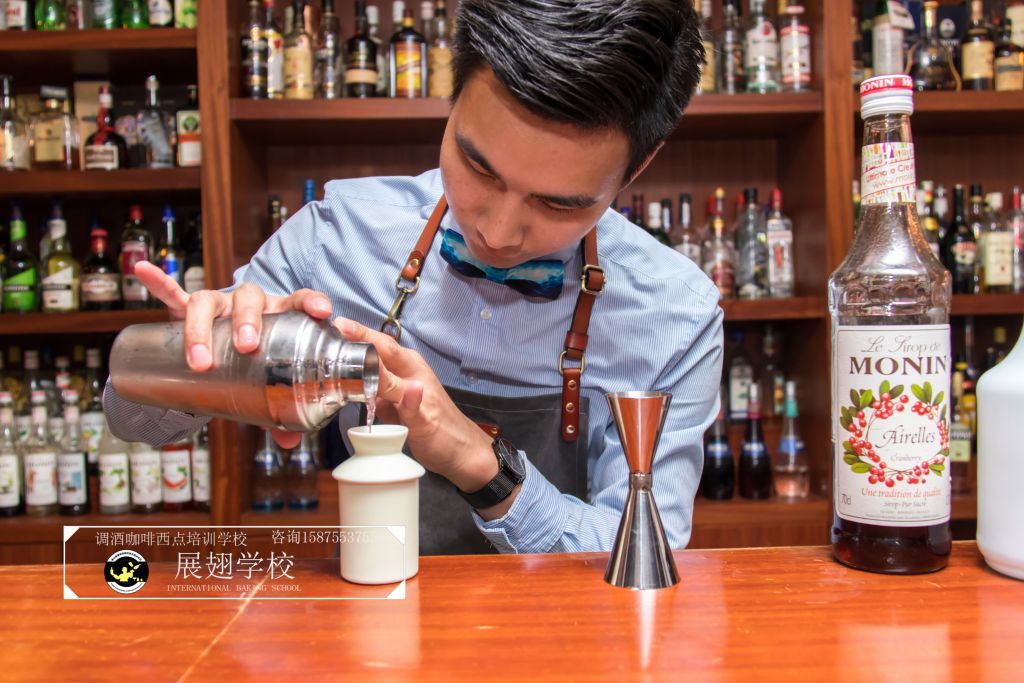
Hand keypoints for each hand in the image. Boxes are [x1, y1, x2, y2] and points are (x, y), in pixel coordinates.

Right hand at [134, 261, 332, 448]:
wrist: (225, 349)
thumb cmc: (257, 361)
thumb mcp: (271, 382)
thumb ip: (281, 408)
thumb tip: (290, 443)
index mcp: (279, 314)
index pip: (299, 299)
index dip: (311, 301)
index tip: (322, 311)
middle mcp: (250, 304)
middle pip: (249, 298)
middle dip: (247, 320)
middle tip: (246, 346)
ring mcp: (219, 304)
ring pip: (209, 302)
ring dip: (202, 327)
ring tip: (199, 359)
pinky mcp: (187, 308)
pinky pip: (173, 294)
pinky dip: (159, 282)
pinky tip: (143, 271)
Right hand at [334, 317, 499, 494]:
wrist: (458, 454)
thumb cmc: (445, 436)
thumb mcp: (422, 420)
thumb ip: (408, 401)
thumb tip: (406, 384)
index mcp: (412, 368)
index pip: (382, 345)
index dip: (359, 334)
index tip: (338, 325)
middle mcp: (404, 371)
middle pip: (372, 352)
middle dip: (349, 344)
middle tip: (323, 340)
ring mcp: (397, 386)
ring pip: (369, 370)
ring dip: (350, 365)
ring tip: (325, 360)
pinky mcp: (393, 402)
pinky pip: (370, 389)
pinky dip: (356, 387)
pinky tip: (343, 390)